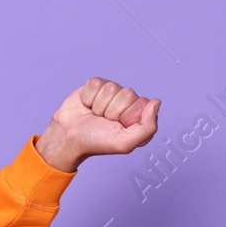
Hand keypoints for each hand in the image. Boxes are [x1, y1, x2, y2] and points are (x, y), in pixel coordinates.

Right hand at [35, 77, 160, 170]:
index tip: (118, 126)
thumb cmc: (95, 142)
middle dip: (112, 110)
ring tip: (94, 115)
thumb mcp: (125, 143)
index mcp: (137, 116)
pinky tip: (87, 106)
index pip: (143, 103)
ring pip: (111, 87)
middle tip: (103, 122)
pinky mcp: (96, 86)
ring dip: (99, 105)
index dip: (128, 115)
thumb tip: (156, 103)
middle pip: (127, 94)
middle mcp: (126, 102)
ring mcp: (111, 93)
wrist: (68, 137)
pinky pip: (96, 83)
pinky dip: (88, 97)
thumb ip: (148, 127)